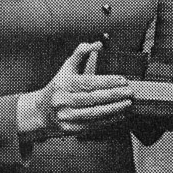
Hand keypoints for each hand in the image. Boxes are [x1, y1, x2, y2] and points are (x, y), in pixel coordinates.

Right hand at [18, 42, 133, 139]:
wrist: (42, 111)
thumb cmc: (59, 86)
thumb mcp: (67, 68)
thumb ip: (81, 53)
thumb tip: (98, 44)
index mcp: (63, 84)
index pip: (89, 82)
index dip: (107, 81)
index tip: (123, 80)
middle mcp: (63, 100)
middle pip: (93, 98)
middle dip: (114, 95)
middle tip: (130, 92)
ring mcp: (66, 116)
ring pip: (95, 113)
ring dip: (114, 108)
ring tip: (128, 103)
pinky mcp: (70, 129)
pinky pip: (93, 124)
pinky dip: (109, 120)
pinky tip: (120, 114)